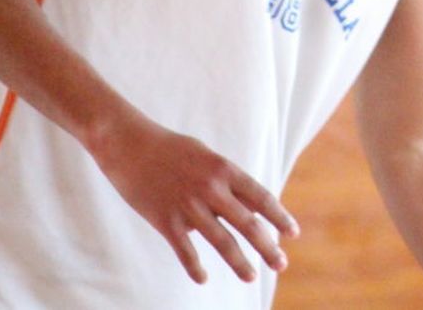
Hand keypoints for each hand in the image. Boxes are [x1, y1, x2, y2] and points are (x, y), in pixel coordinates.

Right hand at [88, 111, 299, 284]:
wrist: (128, 144)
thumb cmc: (169, 149)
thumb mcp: (205, 156)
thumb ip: (225, 180)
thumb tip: (245, 206)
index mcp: (224, 169)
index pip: (261, 197)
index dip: (280, 217)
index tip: (294, 233)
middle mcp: (211, 188)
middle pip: (248, 223)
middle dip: (268, 247)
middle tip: (281, 265)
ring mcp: (188, 205)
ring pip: (222, 241)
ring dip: (239, 262)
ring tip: (252, 277)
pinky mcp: (165, 220)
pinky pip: (185, 250)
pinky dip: (195, 267)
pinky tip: (203, 279)